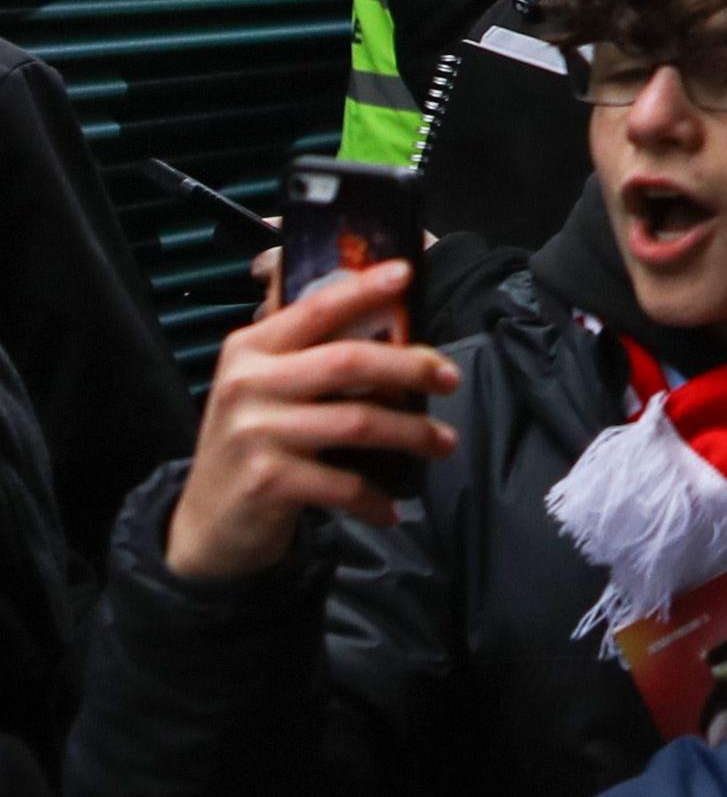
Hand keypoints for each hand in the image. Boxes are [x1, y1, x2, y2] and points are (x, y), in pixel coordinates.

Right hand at [165, 263, 457, 582]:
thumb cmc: (254, 443)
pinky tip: (391, 507)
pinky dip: (375, 497)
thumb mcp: (266, 388)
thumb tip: (391, 319)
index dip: (362, 289)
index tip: (406, 273)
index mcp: (251, 349)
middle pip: (348, 362)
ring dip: (413, 434)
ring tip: (443, 443)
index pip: (314, 308)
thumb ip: (310, 351)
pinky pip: (343, 483)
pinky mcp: (267, 481)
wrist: (207, 523)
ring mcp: (255, 433)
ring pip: (357, 422)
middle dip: (410, 368)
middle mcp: (248, 383)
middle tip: (450, 379)